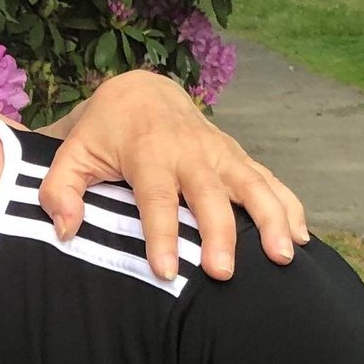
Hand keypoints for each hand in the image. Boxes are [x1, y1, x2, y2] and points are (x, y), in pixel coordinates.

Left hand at [37, 70, 306, 281]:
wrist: (141, 90)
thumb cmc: (103, 132)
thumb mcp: (72, 153)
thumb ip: (60, 190)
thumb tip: (64, 229)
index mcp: (148, 153)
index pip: (156, 197)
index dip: (162, 234)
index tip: (166, 271)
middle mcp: (190, 152)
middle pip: (209, 195)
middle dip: (219, 233)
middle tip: (223, 273)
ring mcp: (220, 153)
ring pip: (252, 184)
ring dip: (271, 219)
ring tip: (284, 256)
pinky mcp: (238, 158)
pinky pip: (270, 181)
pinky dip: (289, 206)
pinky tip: (302, 240)